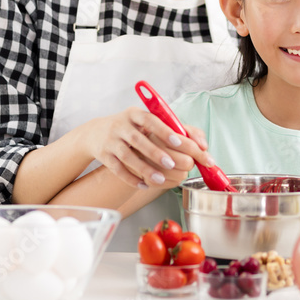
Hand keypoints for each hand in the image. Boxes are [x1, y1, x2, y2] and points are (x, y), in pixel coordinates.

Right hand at [78, 108, 210, 189]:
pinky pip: (117, 169)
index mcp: (135, 114)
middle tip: (173, 164)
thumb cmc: (133, 128)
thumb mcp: (149, 122)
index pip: (151, 120)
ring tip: (160, 179)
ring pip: (127, 156)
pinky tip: (144, 185)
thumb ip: (177, 130)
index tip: (180, 142)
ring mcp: (111, 141)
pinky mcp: (104, 155)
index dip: (165, 131)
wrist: (97, 133)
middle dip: (156, 152)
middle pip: (138, 139)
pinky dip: (131, 179)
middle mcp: (121, 125)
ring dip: (144, 169)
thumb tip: (202, 145)